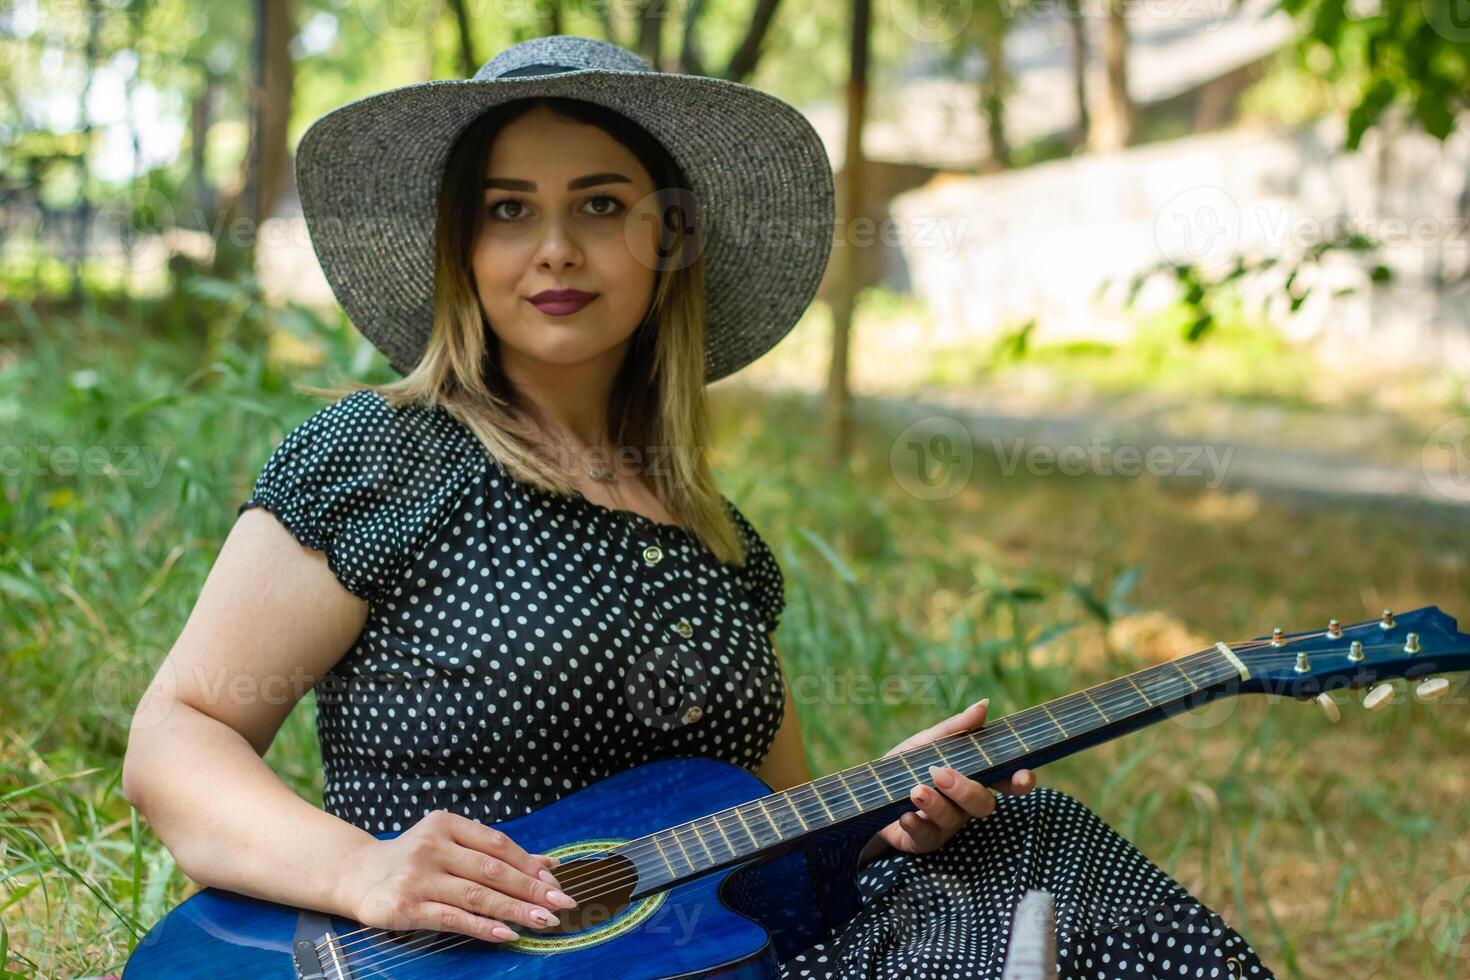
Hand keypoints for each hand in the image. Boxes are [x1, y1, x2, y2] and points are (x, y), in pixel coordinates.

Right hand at [336, 809, 577, 942]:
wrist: (357, 875)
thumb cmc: (414, 859)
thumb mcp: (450, 845)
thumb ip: (494, 854)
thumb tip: (547, 864)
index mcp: (446, 824)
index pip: (497, 844)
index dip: (529, 864)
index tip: (556, 881)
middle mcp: (431, 846)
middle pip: (492, 870)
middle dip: (532, 889)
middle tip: (563, 903)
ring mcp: (418, 876)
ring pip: (477, 895)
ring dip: (515, 910)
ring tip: (544, 921)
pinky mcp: (407, 905)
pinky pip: (453, 918)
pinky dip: (483, 927)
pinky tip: (506, 934)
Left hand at [859, 699, 1037, 865]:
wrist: (867, 794)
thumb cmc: (903, 767)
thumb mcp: (925, 743)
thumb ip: (954, 729)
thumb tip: (983, 706)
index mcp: (971, 777)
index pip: (1004, 780)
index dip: (1019, 780)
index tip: (1023, 777)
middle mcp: (963, 804)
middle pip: (982, 804)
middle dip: (967, 790)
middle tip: (941, 774)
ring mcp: (945, 825)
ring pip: (954, 820)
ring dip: (936, 804)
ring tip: (916, 791)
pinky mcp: (923, 841)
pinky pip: (926, 838)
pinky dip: (916, 825)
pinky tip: (905, 816)